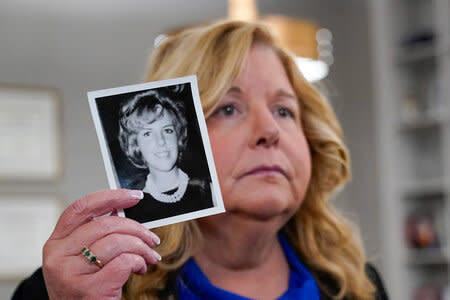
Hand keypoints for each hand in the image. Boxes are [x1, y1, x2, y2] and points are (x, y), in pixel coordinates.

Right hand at [42, 189, 160, 299]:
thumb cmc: (84, 290)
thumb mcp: (81, 259)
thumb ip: (94, 236)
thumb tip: (121, 211)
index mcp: (56, 243)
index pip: (81, 208)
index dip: (110, 197)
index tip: (133, 196)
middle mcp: (58, 256)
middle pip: (105, 224)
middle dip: (136, 228)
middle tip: (151, 238)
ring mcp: (71, 274)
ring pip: (117, 241)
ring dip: (142, 247)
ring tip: (148, 257)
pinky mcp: (89, 289)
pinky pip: (124, 262)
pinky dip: (139, 262)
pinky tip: (140, 268)